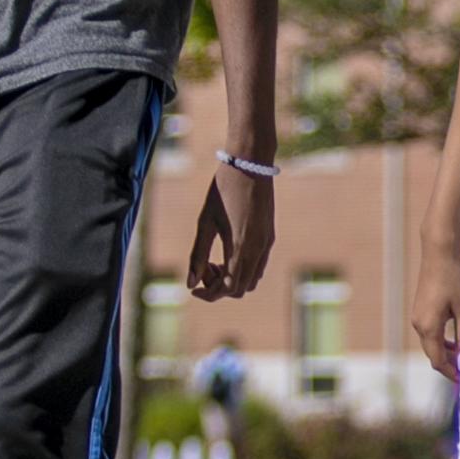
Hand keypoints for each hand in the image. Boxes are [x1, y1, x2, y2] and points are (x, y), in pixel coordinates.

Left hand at [188, 172, 270, 300]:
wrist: (250, 164)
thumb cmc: (223, 189)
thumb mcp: (205, 222)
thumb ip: (197, 255)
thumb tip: (190, 283)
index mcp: (240, 247)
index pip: (227, 288)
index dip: (208, 294)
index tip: (193, 290)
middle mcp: (257, 249)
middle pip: (240, 289)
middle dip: (219, 286)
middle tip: (204, 267)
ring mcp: (266, 244)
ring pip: (252, 280)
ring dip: (232, 279)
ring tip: (215, 260)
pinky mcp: (269, 236)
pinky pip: (258, 266)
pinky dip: (243, 269)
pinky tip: (228, 251)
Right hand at [407, 241, 459, 381]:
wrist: (438, 253)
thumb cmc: (453, 278)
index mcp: (428, 327)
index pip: (438, 360)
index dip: (450, 373)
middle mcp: (418, 324)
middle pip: (432, 354)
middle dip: (448, 366)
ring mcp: (417, 317)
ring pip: (431, 343)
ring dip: (446, 353)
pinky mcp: (420, 309)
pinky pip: (429, 332)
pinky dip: (441, 340)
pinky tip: (456, 342)